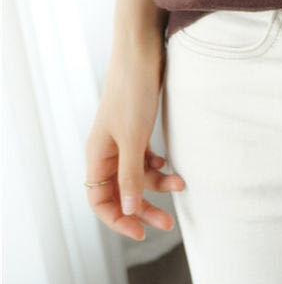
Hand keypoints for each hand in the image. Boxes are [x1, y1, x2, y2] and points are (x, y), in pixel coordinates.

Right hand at [85, 35, 184, 240]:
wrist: (142, 51)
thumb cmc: (133, 92)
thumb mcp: (133, 138)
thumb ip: (131, 175)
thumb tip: (128, 209)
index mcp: (97, 154)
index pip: (100, 200)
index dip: (118, 219)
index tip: (141, 232)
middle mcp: (106, 149)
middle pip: (120, 191)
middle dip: (142, 208)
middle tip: (168, 224)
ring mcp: (122, 138)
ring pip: (136, 174)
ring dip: (157, 184)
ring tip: (182, 184)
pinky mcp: (137, 126)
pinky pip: (144, 157)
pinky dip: (156, 165)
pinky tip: (169, 166)